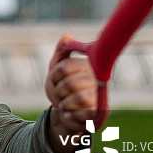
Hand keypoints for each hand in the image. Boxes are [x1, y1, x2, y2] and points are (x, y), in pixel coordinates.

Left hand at [44, 34, 97, 152]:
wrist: (64, 114)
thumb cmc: (62, 89)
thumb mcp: (56, 69)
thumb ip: (61, 52)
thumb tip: (67, 37)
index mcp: (87, 66)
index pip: (66, 67)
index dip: (55, 75)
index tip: (55, 79)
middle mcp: (96, 79)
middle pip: (70, 83)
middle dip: (59, 91)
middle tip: (60, 93)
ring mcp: (97, 96)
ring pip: (78, 98)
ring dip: (64, 103)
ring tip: (65, 104)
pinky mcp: (97, 113)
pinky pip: (80, 113)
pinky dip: (68, 115)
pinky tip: (68, 114)